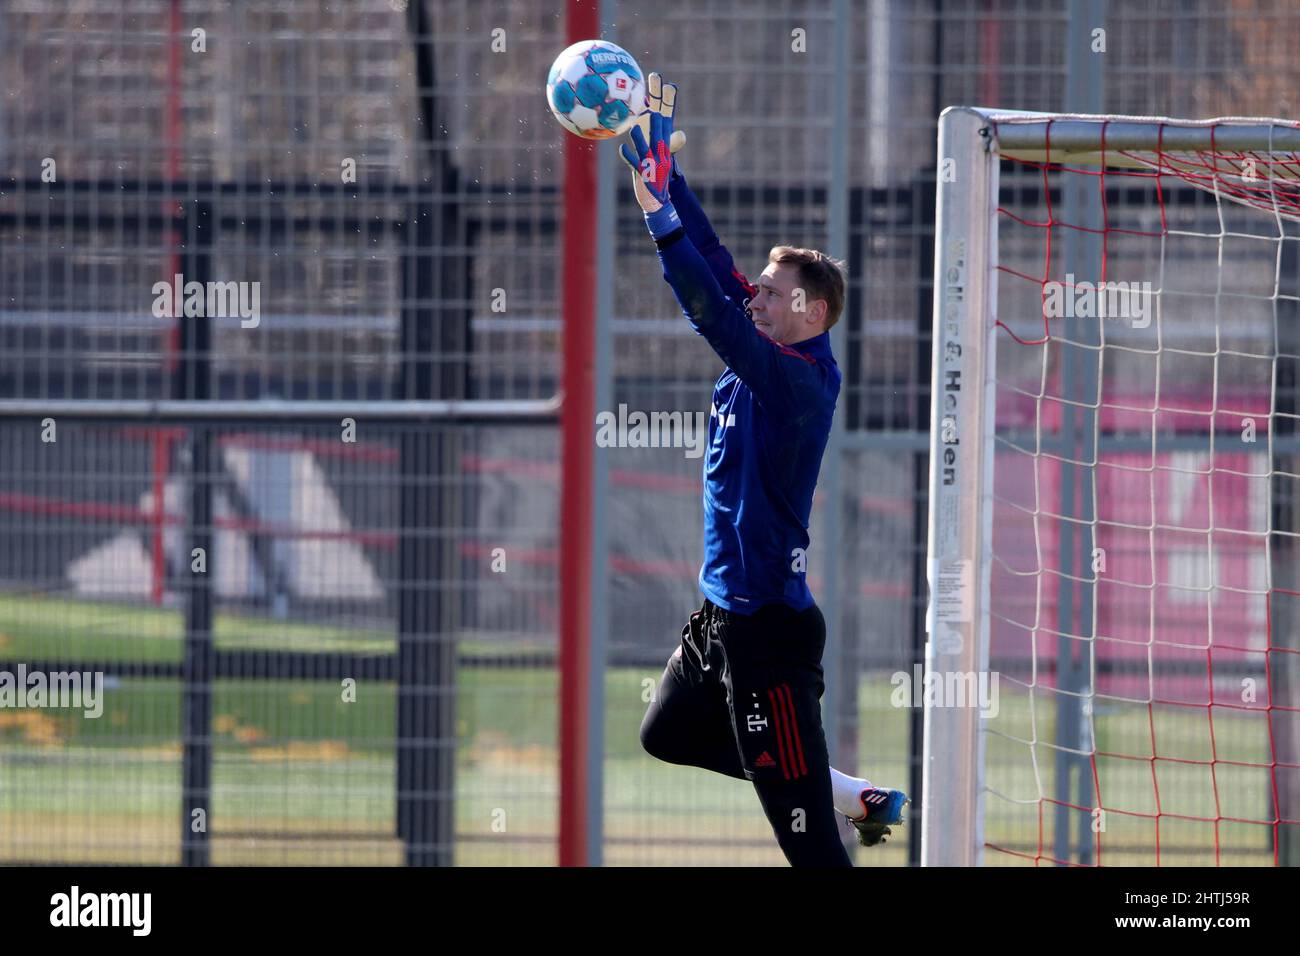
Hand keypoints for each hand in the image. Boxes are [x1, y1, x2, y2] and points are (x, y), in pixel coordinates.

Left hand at [620, 73, 682, 216]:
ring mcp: (653, 162)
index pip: (669, 117)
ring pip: (646, 144)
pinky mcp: (644, 174)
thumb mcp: (657, 153)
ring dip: (641, 135)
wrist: (658, 201)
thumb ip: (652, 134)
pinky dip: (629, 156)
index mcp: (665, 142)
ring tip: (635, 125)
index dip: (669, 101)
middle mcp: (661, 149)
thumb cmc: (656, 175)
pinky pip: (634, 163)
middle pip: (662, 123)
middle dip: (661, 103)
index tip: (668, 84)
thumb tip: (654, 116)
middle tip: (658, 84)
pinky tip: (622, 149)